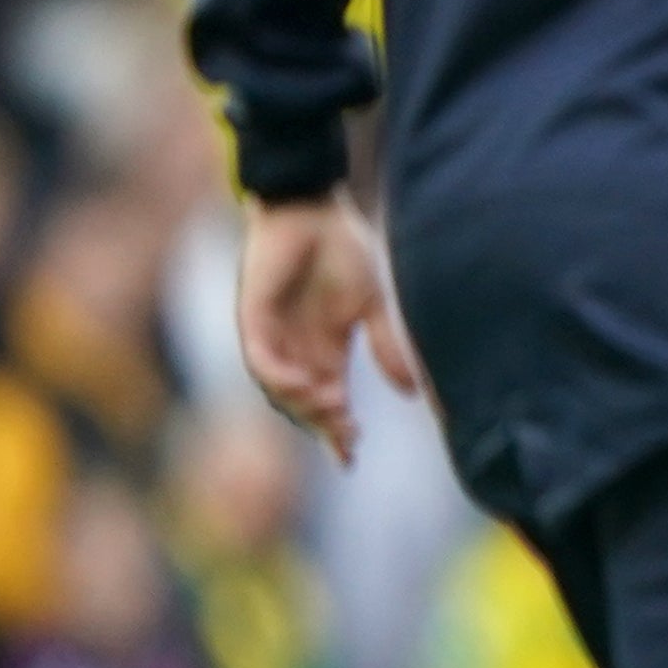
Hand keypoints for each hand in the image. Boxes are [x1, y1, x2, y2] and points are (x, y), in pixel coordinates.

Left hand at [237, 195, 420, 466]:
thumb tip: (412, 392)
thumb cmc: (341, 249)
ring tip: (333, 408)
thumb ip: (387, 347)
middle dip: (324, 425)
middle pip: (304, 404)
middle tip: (348, 437)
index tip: (351, 458)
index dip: (337, 431)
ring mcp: (273, 335)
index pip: (330, 401)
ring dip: (303, 405)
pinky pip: (260, 360)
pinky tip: (304, 385)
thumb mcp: (373, 307)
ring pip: (280, 389)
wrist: (311, 208)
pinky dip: (279, 378)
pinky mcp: (254, 318)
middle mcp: (297, 349)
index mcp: (325, 349)